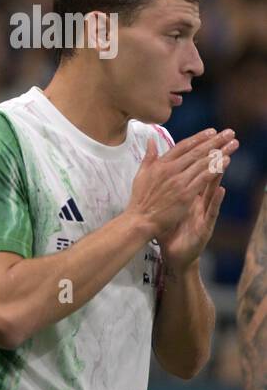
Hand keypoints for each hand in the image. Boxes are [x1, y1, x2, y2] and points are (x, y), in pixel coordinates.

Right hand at [127, 129, 235, 241]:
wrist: (140, 220)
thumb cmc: (140, 200)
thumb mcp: (141, 174)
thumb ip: (148, 157)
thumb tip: (151, 140)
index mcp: (160, 165)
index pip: (182, 146)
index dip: (198, 138)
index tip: (211, 131)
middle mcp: (170, 170)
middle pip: (196, 152)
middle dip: (214, 141)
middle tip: (228, 133)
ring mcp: (179, 182)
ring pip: (202, 163)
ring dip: (219, 152)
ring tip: (232, 144)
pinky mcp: (186, 194)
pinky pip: (204, 178)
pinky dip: (216, 168)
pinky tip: (226, 161)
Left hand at [155, 132, 236, 269]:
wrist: (174, 253)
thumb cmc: (171, 228)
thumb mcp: (166, 204)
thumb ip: (166, 185)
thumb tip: (161, 167)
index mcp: (189, 193)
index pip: (197, 170)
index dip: (203, 154)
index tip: (210, 136)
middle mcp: (199, 200)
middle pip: (209, 175)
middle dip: (217, 157)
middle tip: (228, 140)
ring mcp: (204, 212)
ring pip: (213, 190)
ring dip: (220, 174)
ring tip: (227, 157)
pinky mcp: (206, 224)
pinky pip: (212, 210)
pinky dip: (216, 199)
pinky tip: (221, 189)